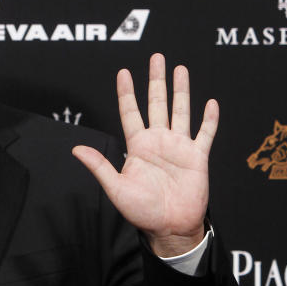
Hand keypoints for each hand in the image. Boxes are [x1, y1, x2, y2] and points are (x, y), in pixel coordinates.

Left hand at [72, 53, 216, 257]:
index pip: (130, 113)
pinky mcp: (197, 157)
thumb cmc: (142, 211)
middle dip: (156, 80)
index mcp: (138, 147)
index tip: (123, 73)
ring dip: (181, 90)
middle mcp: (158, 141)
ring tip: (180, 68)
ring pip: (181, 111)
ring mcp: (179, 147)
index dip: (126, 93)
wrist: (170, 228)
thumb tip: (75, 149)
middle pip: (156, 104)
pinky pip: (205, 134)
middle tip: (157, 57)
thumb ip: (99, 166)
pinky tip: (210, 102)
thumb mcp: (116, 188)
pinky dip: (209, 119)